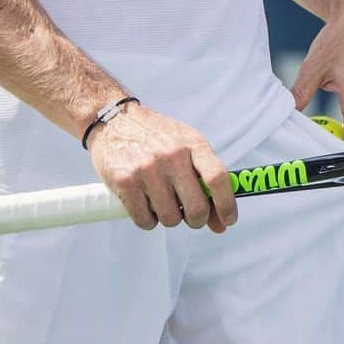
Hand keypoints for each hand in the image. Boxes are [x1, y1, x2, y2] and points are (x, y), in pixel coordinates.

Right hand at [87, 102, 236, 233]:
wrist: (115, 120)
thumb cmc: (155, 136)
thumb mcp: (186, 144)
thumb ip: (205, 178)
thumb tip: (221, 223)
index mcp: (192, 144)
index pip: (218, 178)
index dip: (227, 204)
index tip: (228, 220)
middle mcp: (172, 156)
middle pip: (196, 207)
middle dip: (196, 219)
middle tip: (189, 214)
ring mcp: (148, 170)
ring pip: (171, 219)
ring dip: (169, 218)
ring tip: (162, 201)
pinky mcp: (126, 182)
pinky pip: (145, 221)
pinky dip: (148, 220)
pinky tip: (146, 204)